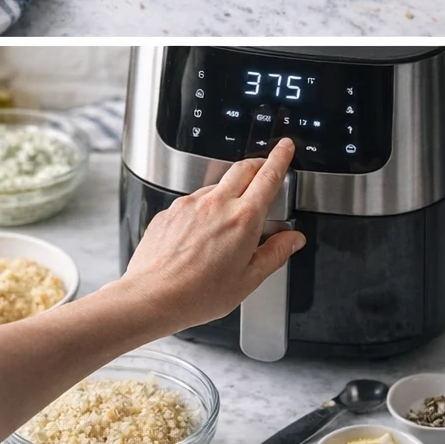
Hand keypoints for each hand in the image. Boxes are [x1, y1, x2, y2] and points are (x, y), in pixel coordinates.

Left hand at [116, 138, 305, 337]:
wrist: (151, 296)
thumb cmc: (198, 294)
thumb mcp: (249, 280)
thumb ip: (275, 254)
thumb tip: (293, 239)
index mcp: (243, 219)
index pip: (268, 177)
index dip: (280, 158)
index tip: (285, 148)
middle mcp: (216, 204)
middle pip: (243, 168)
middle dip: (258, 163)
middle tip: (265, 169)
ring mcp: (189, 204)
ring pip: (217, 184)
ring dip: (230, 189)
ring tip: (232, 217)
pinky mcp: (170, 211)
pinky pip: (194, 200)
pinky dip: (205, 206)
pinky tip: (203, 232)